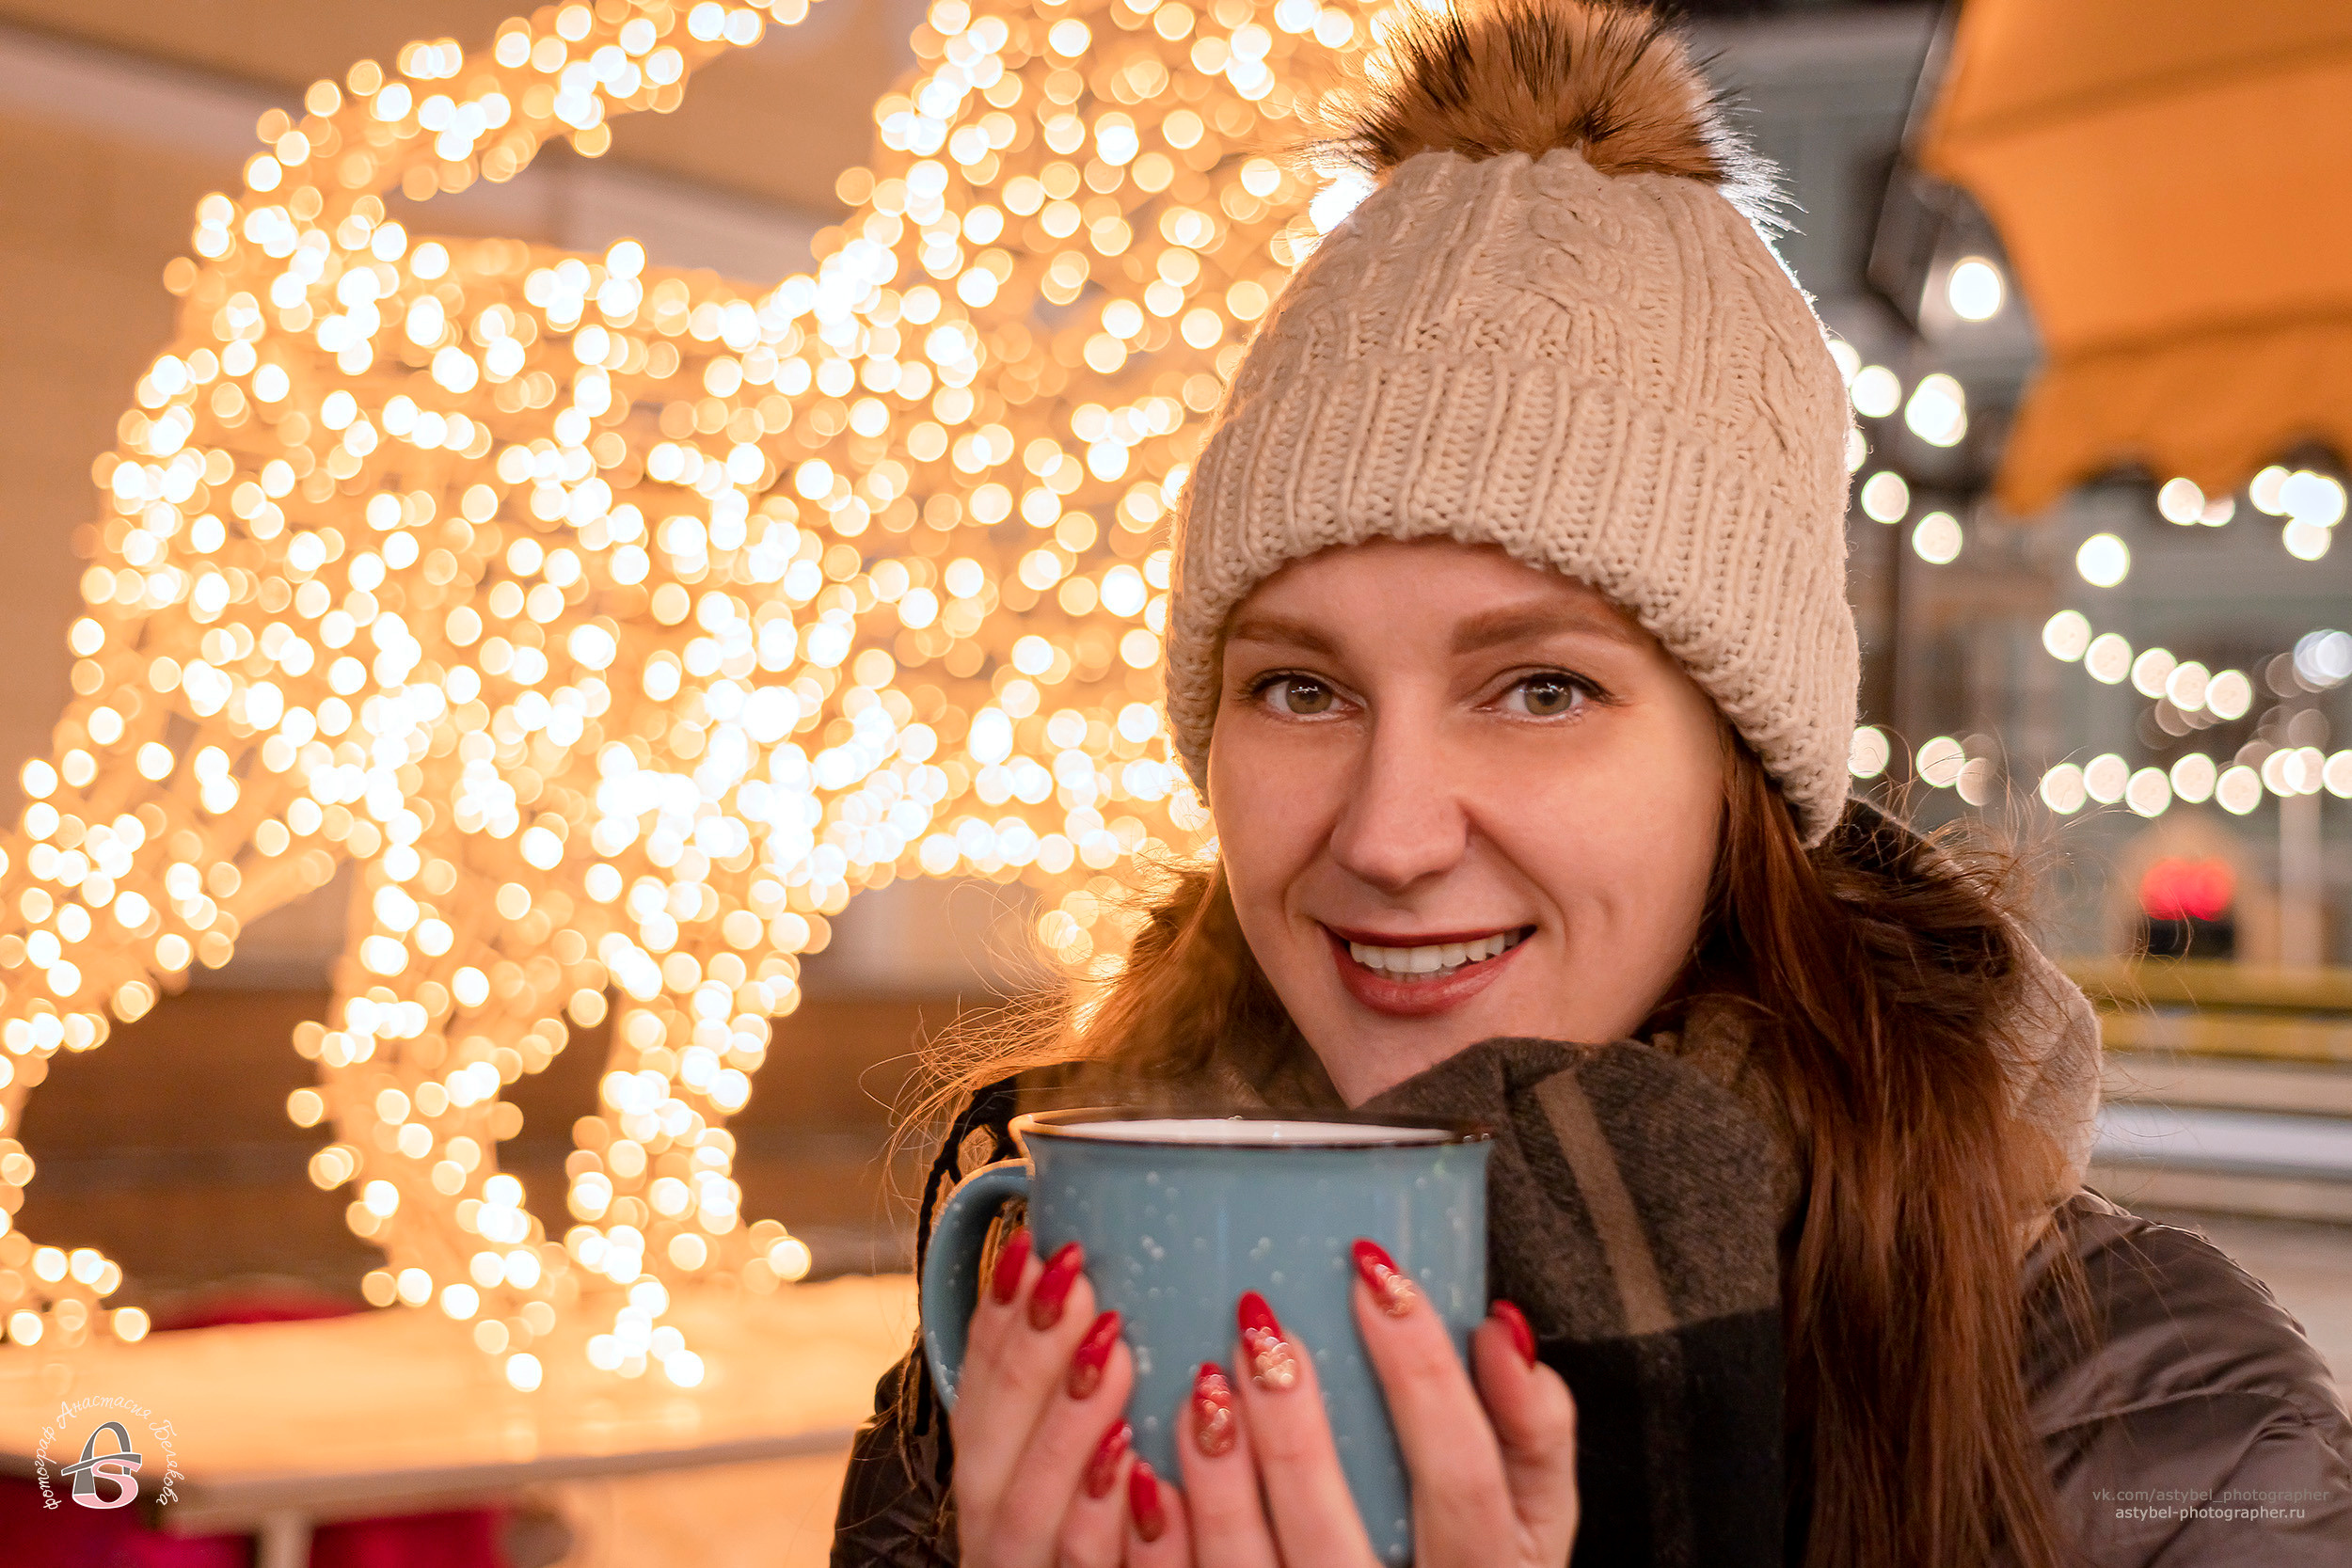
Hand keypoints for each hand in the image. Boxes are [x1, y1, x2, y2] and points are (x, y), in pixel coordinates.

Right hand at [949, 1227, 1138, 1567]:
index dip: (997, 1329)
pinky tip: (1140, 1472)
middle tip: (1080, 1286)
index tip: (1033, 1250)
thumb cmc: (1106, 1540)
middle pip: (995, 1463)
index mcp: (995, 1496)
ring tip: (1115, 1355)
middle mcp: (1000, 1549)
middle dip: (1030, 1365)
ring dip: (1067, 1432)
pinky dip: (1104, 1525)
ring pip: (1032, 1524)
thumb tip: (1077, 1270)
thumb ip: (1067, 1393)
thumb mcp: (1071, 1455)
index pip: (978, 1410)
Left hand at [1125, 1238, 1578, 1567]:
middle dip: (1291, 1435)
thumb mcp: (1535, 1515)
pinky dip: (1163, 1542)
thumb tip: (1501, 1328)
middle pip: (1335, 1541)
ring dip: (1217, 1481)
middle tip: (1261, 1326)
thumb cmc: (1472, 1560)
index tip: (1376, 1275)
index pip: (1464, 1480)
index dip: (1424, 1378)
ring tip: (1202, 1384)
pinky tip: (1144, 1473)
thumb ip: (1535, 1427)